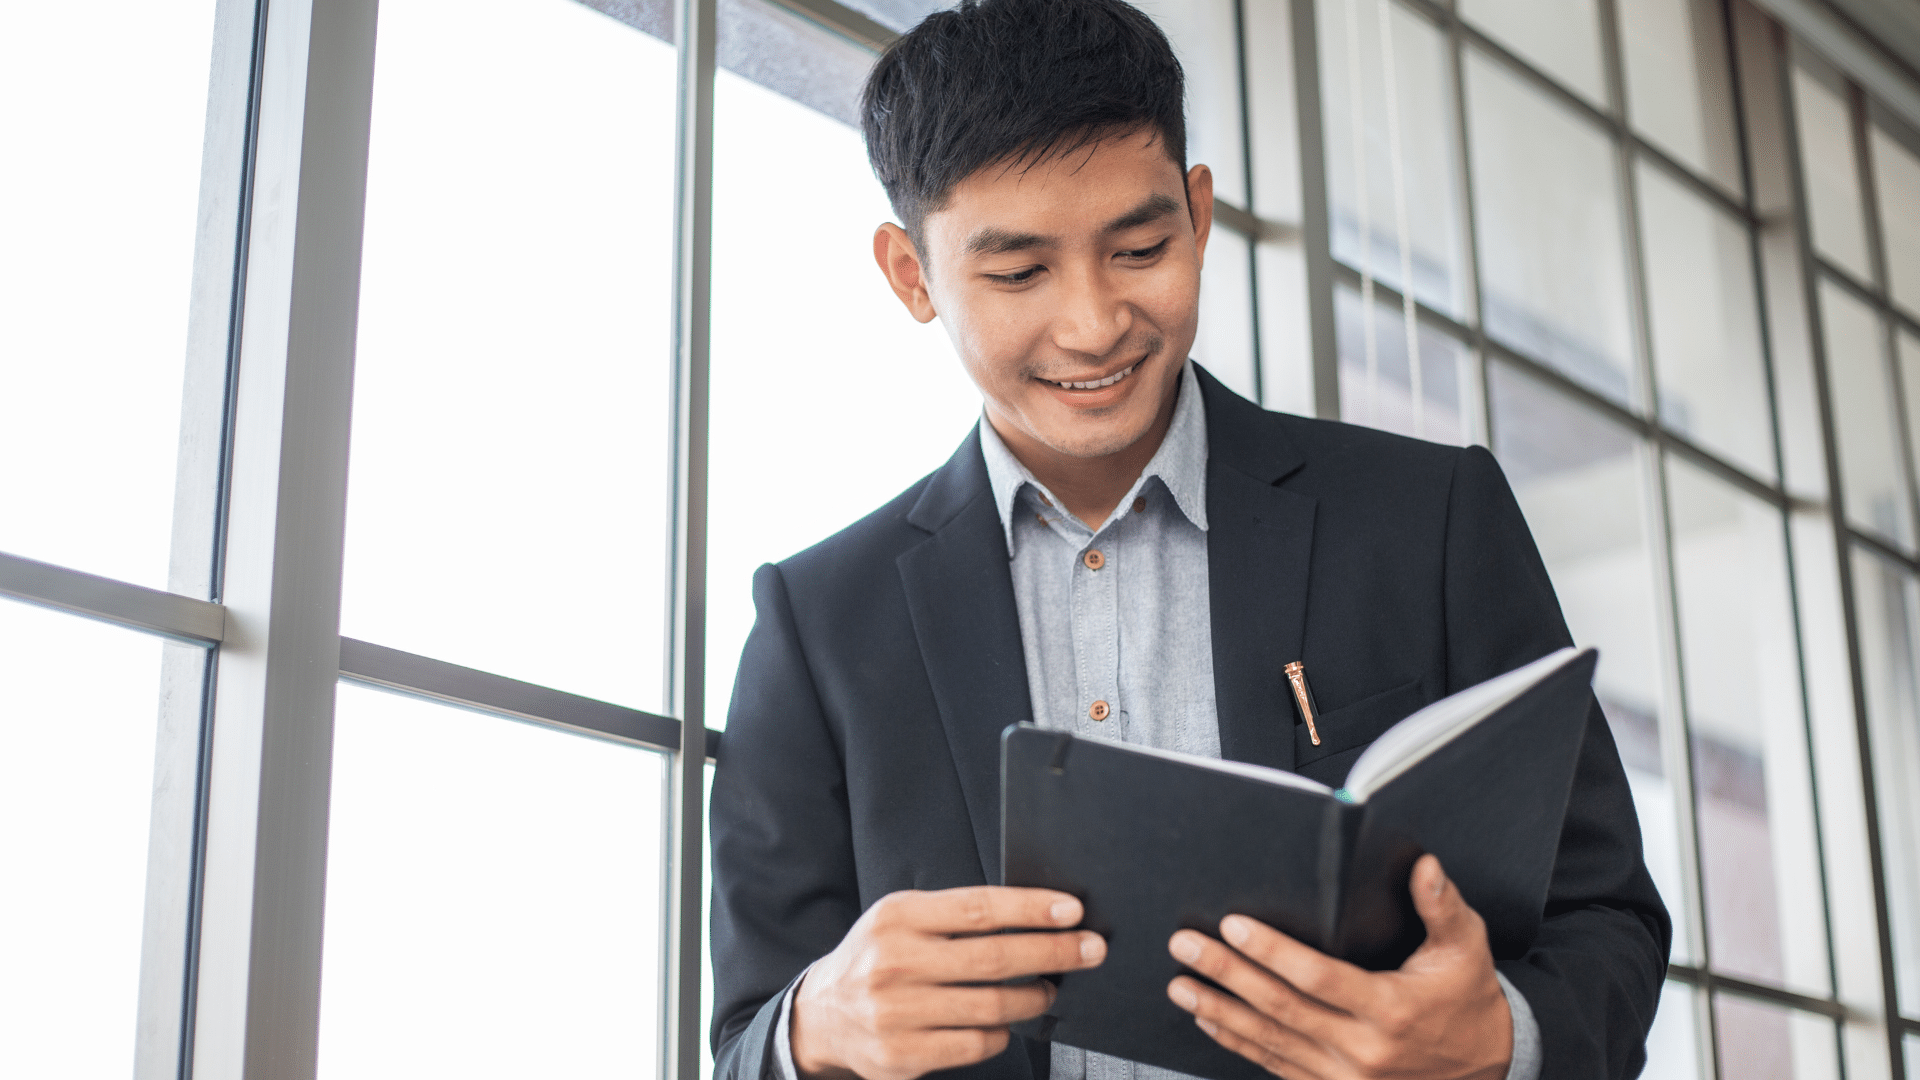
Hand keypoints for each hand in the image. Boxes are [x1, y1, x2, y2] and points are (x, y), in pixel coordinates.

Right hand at [792, 886, 1105, 1079]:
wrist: (822, 1016)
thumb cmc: (876, 958)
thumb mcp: (901, 919)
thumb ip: (953, 916)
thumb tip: (1033, 916)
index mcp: (897, 918)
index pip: (978, 908)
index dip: (1031, 909)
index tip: (1072, 912)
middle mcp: (894, 963)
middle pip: (994, 958)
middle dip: (1053, 953)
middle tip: (1090, 950)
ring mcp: (896, 1013)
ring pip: (991, 1007)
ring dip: (1033, 997)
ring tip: (1048, 989)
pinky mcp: (901, 1056)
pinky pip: (975, 1045)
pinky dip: (1001, 1034)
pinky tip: (1005, 1024)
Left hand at [1166, 855, 1510, 1079]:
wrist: (1489, 1067)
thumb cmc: (1468, 1000)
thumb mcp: (1466, 949)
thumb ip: (1442, 906)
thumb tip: (1422, 865)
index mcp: (1391, 1009)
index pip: (1317, 977)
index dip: (1272, 952)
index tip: (1235, 926)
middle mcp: (1363, 1049)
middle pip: (1280, 1008)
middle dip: (1227, 974)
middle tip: (1187, 946)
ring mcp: (1346, 1077)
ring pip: (1269, 1041)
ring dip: (1220, 1012)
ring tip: (1181, 985)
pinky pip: (1276, 1066)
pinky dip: (1239, 1043)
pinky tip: (1211, 1022)